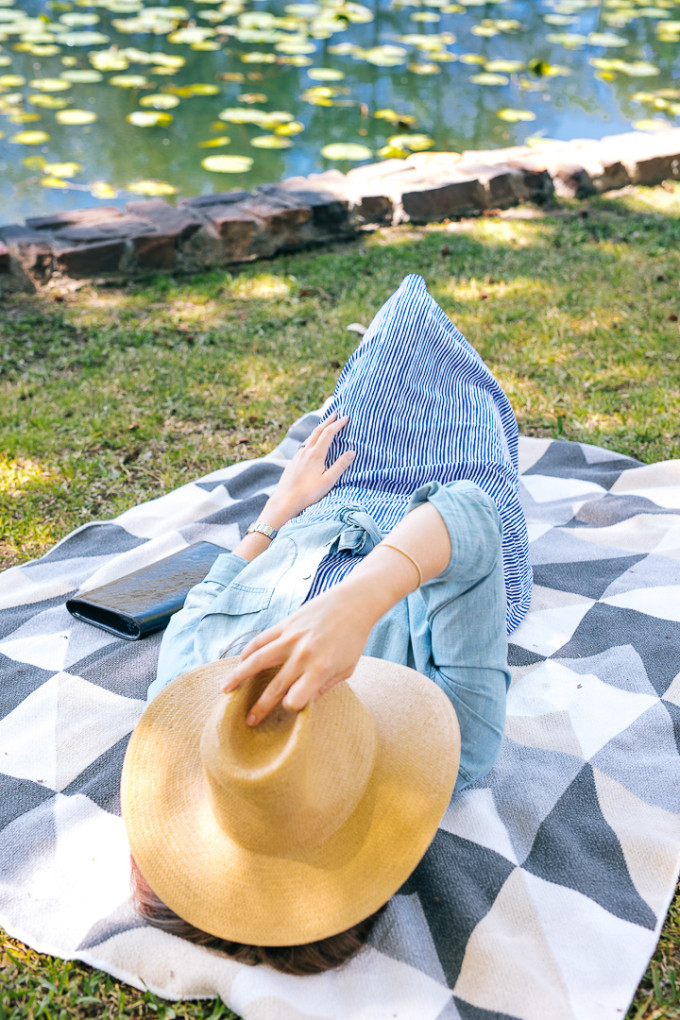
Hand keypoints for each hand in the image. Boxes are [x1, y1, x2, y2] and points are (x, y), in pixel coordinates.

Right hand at [222, 584, 373, 725]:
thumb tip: (303, 703)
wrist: (354, 602)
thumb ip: (324, 687)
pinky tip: (240, 662)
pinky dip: (247, 652)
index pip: (295, 699)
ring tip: (225, 690)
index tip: (290, 706)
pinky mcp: (285, 624)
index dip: (291, 706)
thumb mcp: (346, 668)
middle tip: (248, 722)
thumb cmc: (354, 638)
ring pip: (257, 660)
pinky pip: (260, 640)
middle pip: (275, 687)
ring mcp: (291, 638)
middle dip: (260, 708)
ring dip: (239, 677)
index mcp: (320, 669)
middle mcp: (303, 655)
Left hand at [266, 413, 353, 521]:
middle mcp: (305, 451)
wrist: (285, 500)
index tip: (346, 417)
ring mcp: (297, 456)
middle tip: (336, 414)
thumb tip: (352, 452)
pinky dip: (311, 439)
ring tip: (325, 425)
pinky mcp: (293, 462)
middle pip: (317, 431)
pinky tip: (312, 444)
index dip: (338, 424)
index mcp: (315, 454)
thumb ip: (340, 465)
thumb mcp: (328, 481)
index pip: (328, 433)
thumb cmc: (308, 493)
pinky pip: (304, 445)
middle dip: (328, 421)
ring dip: (319, 429)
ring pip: (309, 437)